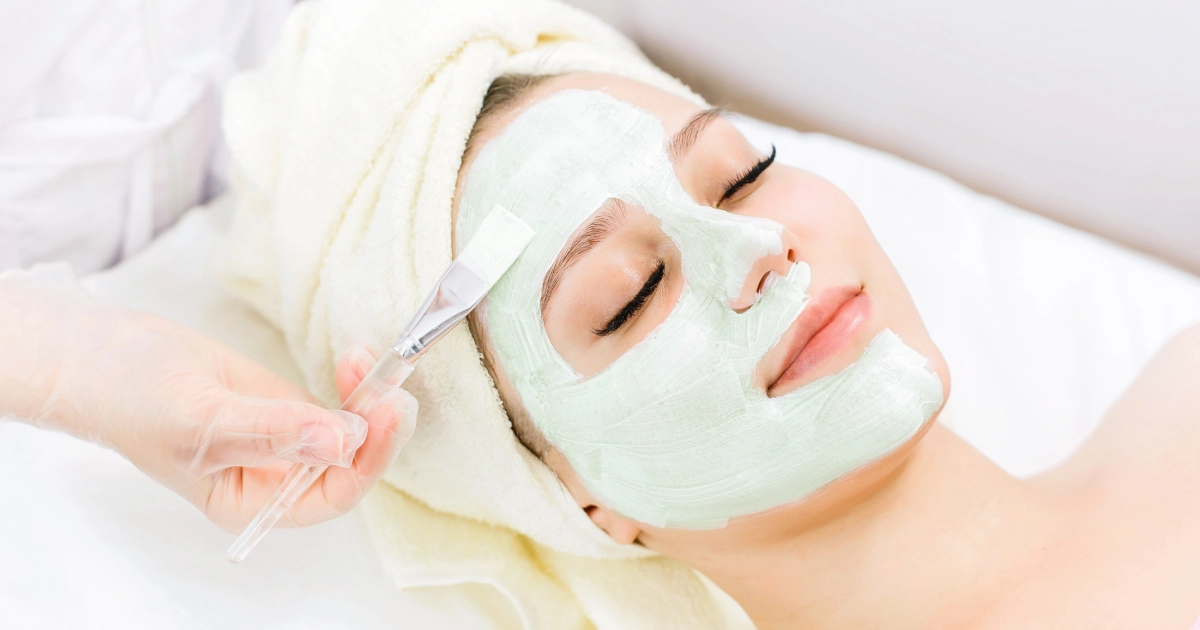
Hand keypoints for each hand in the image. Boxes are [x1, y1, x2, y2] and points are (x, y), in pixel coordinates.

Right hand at [0, 268, 416, 532]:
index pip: (328, 497)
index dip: (363, 462)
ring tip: (373, 362)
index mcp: (253, 503)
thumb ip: (273, 431)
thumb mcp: (204, 418)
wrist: (106, 355)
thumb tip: (338, 442)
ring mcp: (286, 440)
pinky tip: (358, 356)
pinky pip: (337, 401)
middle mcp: (276, 479)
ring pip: (350, 431)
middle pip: (349, 466)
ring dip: (370, 399)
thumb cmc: (135, 398)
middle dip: (377, 429)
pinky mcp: (288, 405)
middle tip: (395, 390)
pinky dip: (354, 380)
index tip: (381, 418)